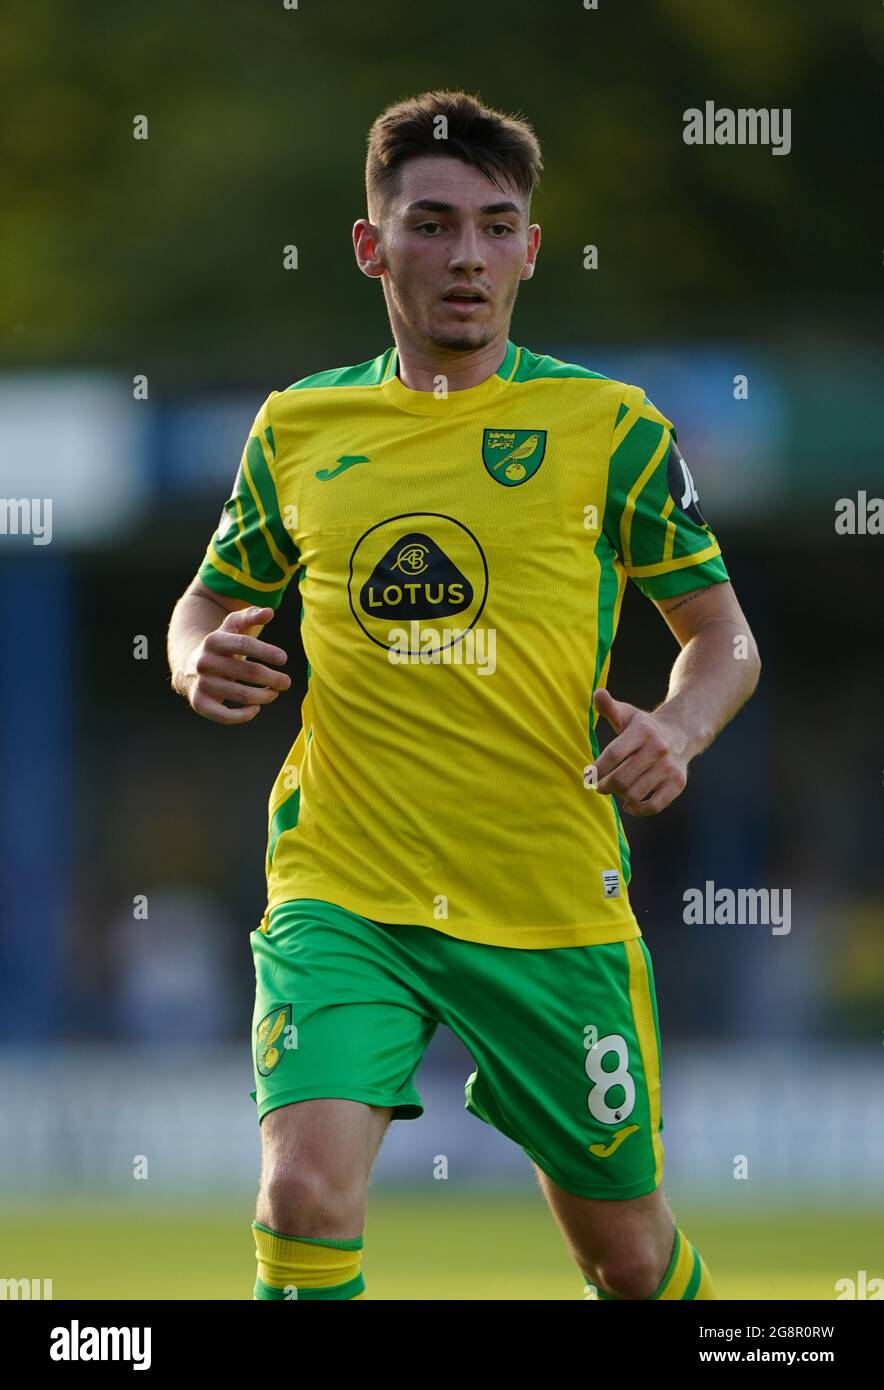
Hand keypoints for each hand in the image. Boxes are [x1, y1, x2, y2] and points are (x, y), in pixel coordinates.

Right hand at [184, 606, 289, 724]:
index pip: (244, 644)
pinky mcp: (199, 703)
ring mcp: (201, 684)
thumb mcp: (232, 627)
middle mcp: (205, 662)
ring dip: (265, 696)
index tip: (284, 659)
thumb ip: (251, 616)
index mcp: (213, 640)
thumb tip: (269, 612)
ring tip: (274, 693)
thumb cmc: (221, 646)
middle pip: (249, 671)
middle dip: (274, 678)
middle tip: (286, 682)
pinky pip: (225, 716)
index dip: (266, 651)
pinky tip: (256, 708)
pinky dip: (244, 715)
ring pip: (243, 695)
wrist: (190, 667)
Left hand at [590, 689, 688, 816]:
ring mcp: (669, 767)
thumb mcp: (627, 714)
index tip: (588, 775)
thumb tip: (598, 694)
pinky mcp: (678, 783)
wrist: (681, 733)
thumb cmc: (644, 726)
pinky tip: (629, 804)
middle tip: (600, 786)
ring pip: (635, 793)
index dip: (597, 769)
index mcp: (642, 731)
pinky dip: (639, 809)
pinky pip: (655, 805)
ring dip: (620, 796)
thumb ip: (609, 707)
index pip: (613, 754)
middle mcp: (658, 749)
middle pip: (621, 778)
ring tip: (616, 790)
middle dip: (605, 785)